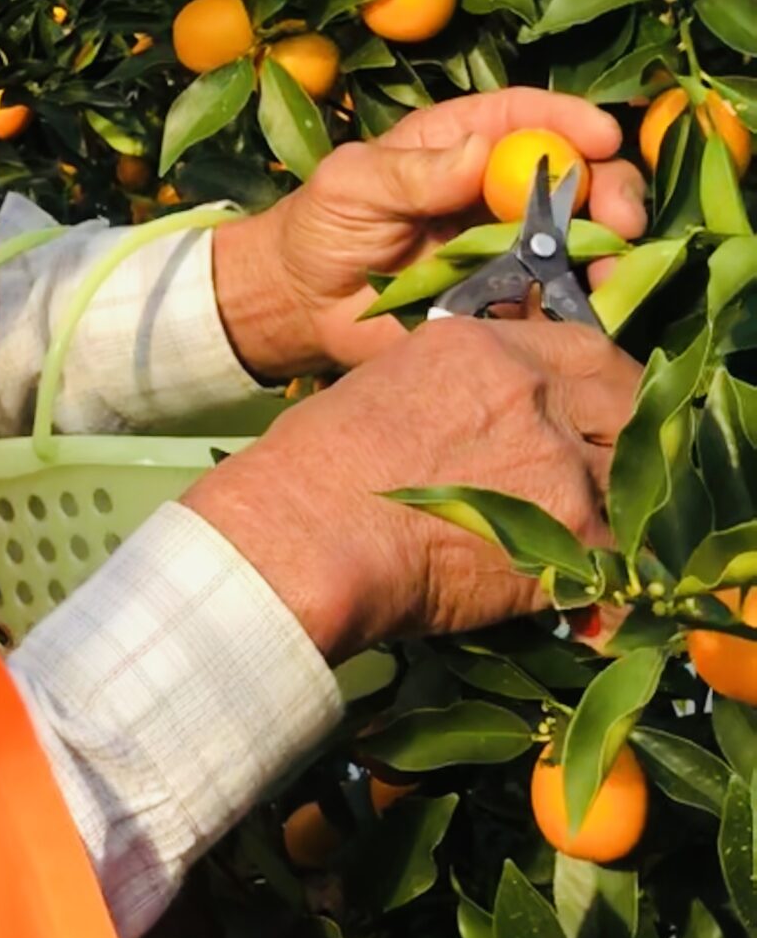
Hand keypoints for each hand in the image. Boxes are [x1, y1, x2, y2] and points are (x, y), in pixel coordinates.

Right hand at [182, 318, 639, 664]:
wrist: (307, 535)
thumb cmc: (315, 468)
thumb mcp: (386, 389)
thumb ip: (457, 393)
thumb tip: (484, 421)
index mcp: (482, 348)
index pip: (583, 346)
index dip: (604, 380)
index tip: (602, 406)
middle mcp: (532, 392)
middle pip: (626, 405)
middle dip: (630, 439)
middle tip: (614, 474)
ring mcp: (559, 463)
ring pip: (629, 486)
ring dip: (613, 513)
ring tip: (583, 540)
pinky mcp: (569, 537)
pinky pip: (618, 557)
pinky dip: (602, 575)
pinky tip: (573, 591)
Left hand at [211, 87, 647, 379]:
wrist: (302, 304)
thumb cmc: (322, 224)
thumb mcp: (353, 183)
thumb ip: (412, 172)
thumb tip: (482, 151)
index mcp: (463, 143)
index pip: (528, 117)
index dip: (570, 121)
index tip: (603, 136)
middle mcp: (498, 191)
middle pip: (575, 178)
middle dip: (610, 191)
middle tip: (623, 220)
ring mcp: (508, 248)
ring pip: (578, 242)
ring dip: (605, 255)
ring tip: (607, 274)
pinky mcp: (507, 303)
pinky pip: (553, 302)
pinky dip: (575, 307)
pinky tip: (581, 314)